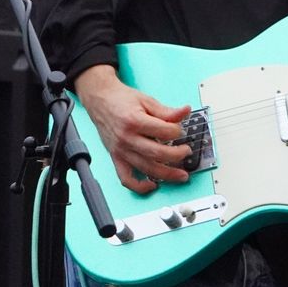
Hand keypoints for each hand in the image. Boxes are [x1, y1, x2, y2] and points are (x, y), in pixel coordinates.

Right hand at [74, 64, 192, 193]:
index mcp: (134, 121)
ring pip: (146, 168)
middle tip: (187, 152)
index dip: (177, 131)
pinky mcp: (116, 158)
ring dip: (166, 175)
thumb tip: (185, 112)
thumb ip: (167, 111)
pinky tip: (152, 185)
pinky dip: (139, 186)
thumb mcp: (147, 101)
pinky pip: (126, 178)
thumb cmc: (121, 100)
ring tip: (181, 175)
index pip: (163, 132)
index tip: (181, 130)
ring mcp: (120, 150)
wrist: (100, 100)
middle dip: (177, 156)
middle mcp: (126, 138)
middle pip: (157, 154)